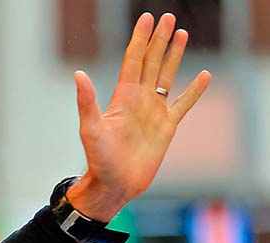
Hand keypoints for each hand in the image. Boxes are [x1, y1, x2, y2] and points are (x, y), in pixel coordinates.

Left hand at [69, 12, 211, 220]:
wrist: (115, 185)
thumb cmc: (99, 159)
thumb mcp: (91, 129)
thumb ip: (87, 102)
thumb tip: (78, 74)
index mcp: (122, 96)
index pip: (134, 60)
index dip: (141, 39)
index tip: (147, 18)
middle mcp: (139, 100)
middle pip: (151, 62)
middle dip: (159, 40)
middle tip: (167, 18)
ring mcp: (153, 112)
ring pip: (167, 76)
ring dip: (173, 56)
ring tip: (181, 34)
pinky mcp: (166, 127)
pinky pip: (183, 104)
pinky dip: (194, 91)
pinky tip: (204, 76)